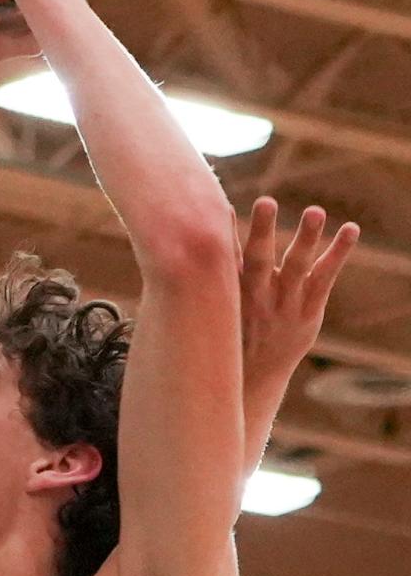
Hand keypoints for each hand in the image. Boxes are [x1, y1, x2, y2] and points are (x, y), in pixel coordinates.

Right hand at [241, 197, 359, 386]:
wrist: (256, 374)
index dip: (223, 232)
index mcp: (229, 292)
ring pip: (296, 267)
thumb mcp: (224, 293)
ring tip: (314, 211)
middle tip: (266, 202)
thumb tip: (224, 207)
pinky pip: (325, 278)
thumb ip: (227, 252)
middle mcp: (256, 296)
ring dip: (305, 238)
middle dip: (260, 231)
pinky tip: (351, 229)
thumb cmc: (236, 323)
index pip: (224, 257)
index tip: (225, 205)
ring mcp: (285, 304)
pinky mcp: (309, 310)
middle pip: (257, 261)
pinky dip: (338, 253)